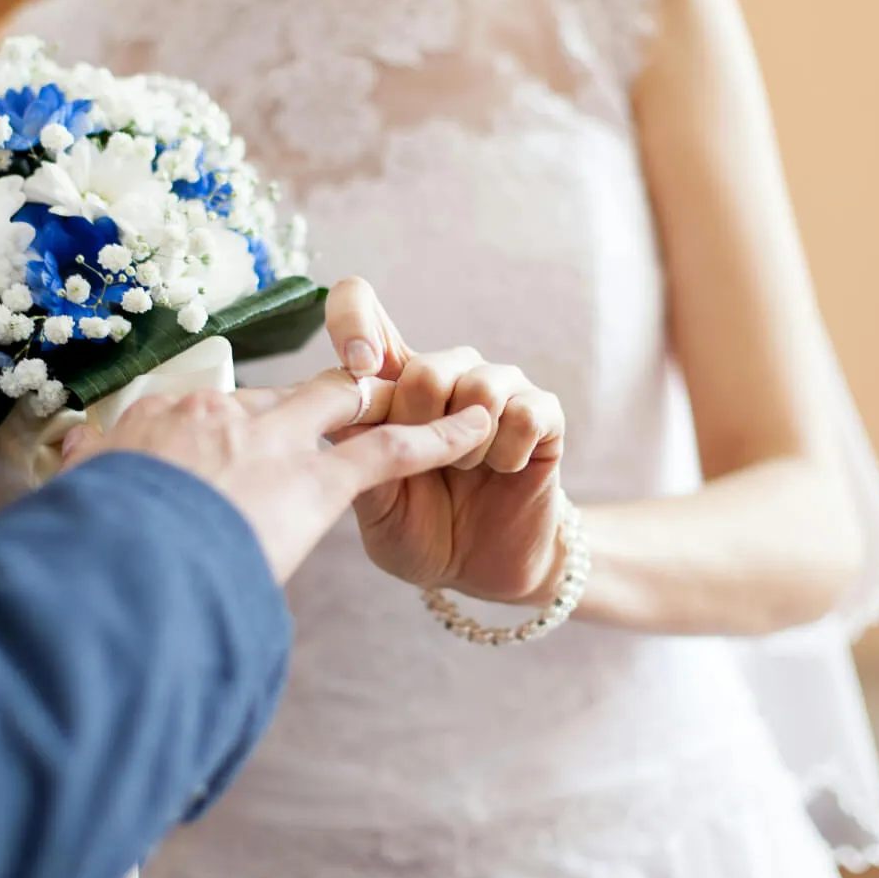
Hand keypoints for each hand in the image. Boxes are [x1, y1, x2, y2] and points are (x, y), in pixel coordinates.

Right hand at [57, 370, 492, 583]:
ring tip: (423, 402)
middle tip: (340, 415)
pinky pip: (391, 450)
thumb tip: (68, 469)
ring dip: (383, 405)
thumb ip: (83, 487)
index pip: (205, 418)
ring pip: (341, 404)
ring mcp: (270, 442)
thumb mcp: (70, 512)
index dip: (226, 437)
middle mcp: (216, 417)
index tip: (229, 456)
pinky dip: (440, 436)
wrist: (114, 566)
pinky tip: (481, 427)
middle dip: (312, 408)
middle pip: (281, 400)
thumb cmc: (85, 556)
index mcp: (153, 425)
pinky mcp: (316, 480)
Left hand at [323, 278, 567, 604]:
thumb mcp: (374, 505)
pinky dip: (506, 455)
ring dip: (465, 448)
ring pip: (478, 386)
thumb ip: (358, 456)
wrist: (482, 572)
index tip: (357, 365)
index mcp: (391, 383)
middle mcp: (445, 372)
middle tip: (425, 469)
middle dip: (420, 434)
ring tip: (463, 471)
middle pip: (425, 368)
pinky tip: (502, 471)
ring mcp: (497, 388)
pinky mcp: (542, 412)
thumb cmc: (420, 532)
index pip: (360, 306)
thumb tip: (337, 411)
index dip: (352, 319)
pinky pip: (522, 414)